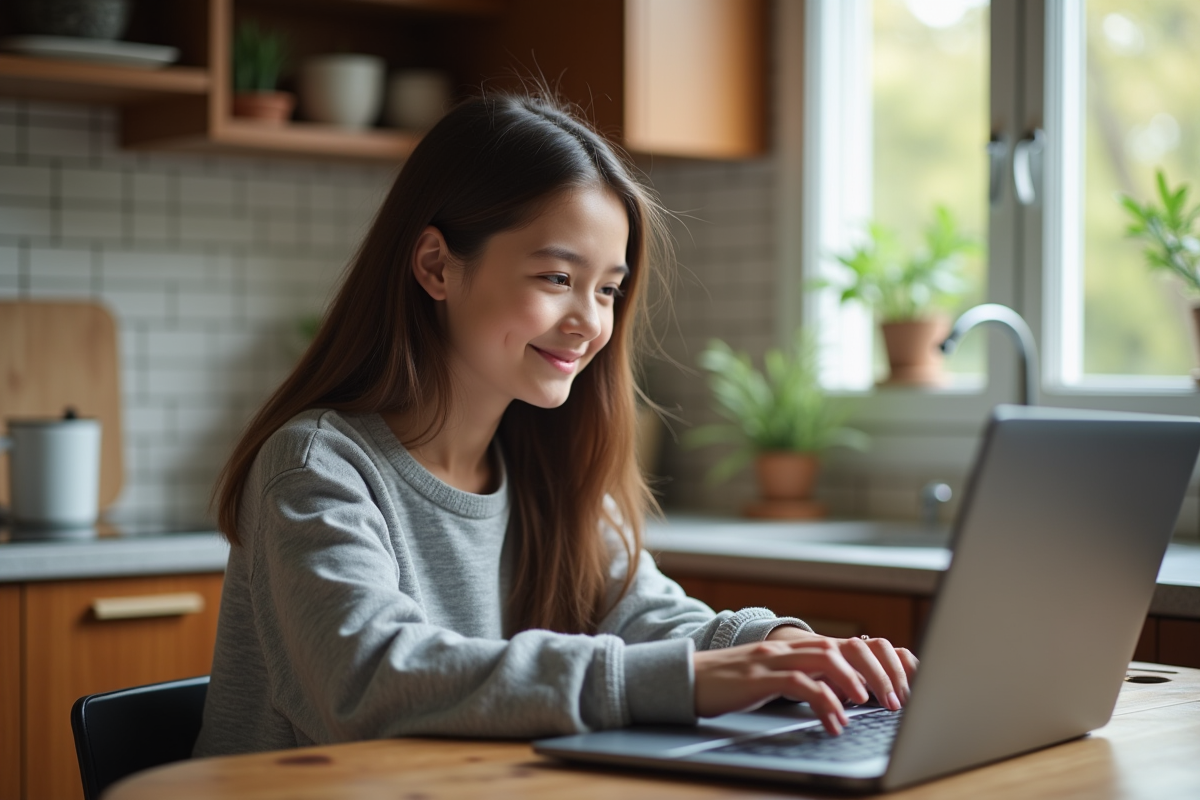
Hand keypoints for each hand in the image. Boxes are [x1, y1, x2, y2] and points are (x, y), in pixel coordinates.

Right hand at [692, 629, 918, 735]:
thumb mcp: (770, 679)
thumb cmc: (727, 685)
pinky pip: (800, 684)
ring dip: (854, 682)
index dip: (875, 662)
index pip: (845, 645)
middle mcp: (786, 648)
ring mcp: (772, 660)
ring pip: (825, 658)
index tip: (897, 687)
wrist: (684, 679)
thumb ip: (800, 679)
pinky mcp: (758, 678)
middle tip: (894, 700)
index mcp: (792, 648)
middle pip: (843, 647)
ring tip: (870, 706)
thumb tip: (836, 697)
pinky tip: (835, 722)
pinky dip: (823, 702)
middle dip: (875, 672)